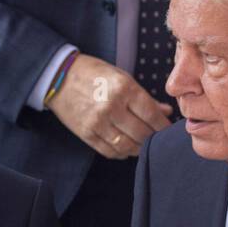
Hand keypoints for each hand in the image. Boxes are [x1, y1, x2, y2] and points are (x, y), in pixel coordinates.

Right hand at [46, 53, 172, 158]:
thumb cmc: (94, 74)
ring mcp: (97, 123)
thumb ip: (144, 97)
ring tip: (142, 144)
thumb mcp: (122, 78)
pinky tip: (125, 148)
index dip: (163, 126)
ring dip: (138, 148)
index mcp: (124, 89)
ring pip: (127, 146)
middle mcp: (111, 107)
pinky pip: (109, 151)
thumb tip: (165, 112)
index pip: (151, 115)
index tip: (167, 130)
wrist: (59, 77)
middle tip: (157, 138)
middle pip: (142, 134)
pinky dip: (121, 152)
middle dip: (152, 138)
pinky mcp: (86, 133)